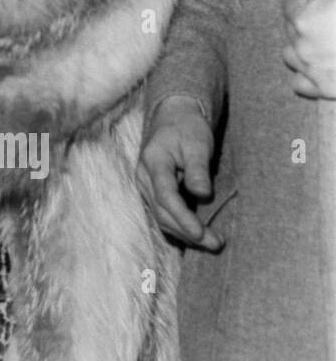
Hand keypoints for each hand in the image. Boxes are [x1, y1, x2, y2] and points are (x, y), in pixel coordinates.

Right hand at [137, 97, 219, 248]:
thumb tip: (202, 194)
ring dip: (184, 233)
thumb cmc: (187, 127)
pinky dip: (179, 226)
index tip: (201, 233)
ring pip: (160, 217)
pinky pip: (162, 214)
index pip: (166, 197)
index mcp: (154, 163)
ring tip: (211, 243)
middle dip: (188, 232)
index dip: (183, 218)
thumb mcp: (197, 143)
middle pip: (162, 213)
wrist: (172, 116)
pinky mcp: (152, 191)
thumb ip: (197, 169)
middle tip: (216, 244)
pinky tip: (196, 234)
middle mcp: (143, 177)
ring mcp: (145, 185)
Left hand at [279, 0, 335, 98]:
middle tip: (333, 20)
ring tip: (329, 42)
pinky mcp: (323, 90)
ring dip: (303, 47)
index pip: (290, 4)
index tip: (327, 2)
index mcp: (303, 20)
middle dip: (306, 21)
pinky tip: (325, 65)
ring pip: (292, 55)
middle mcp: (301, 46)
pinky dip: (308, 74)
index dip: (309, 0)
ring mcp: (310, 70)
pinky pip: (300, 82)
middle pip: (290, 28)